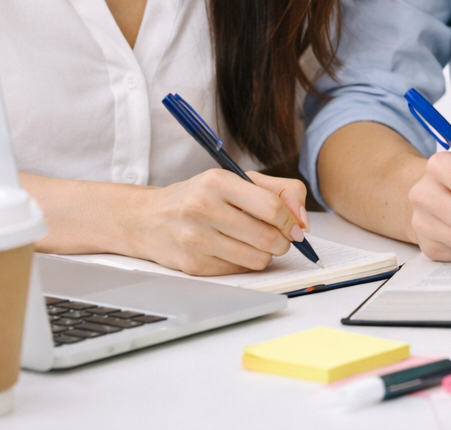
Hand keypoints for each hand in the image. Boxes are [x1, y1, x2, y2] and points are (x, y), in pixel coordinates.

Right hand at [129, 168, 309, 275]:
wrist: (148, 219)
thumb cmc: (199, 197)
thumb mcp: (235, 180)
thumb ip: (278, 191)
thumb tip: (302, 221)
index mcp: (217, 181)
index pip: (271, 207)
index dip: (290, 221)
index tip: (294, 227)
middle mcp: (203, 208)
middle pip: (267, 237)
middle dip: (282, 242)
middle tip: (280, 239)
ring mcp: (195, 239)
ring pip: (256, 259)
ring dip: (266, 255)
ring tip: (256, 244)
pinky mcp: (193, 265)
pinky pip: (238, 271)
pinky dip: (244, 264)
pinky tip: (232, 250)